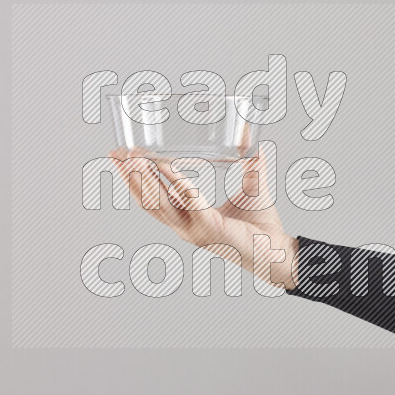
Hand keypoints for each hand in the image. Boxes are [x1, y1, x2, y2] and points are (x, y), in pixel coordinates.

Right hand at [108, 147, 298, 289]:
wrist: (279, 252)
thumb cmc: (263, 227)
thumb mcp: (252, 188)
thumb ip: (251, 165)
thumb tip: (256, 141)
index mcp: (189, 217)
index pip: (154, 197)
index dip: (136, 177)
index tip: (123, 156)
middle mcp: (186, 226)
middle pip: (148, 200)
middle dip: (129, 176)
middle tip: (116, 153)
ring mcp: (194, 230)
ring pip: (160, 202)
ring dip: (143, 178)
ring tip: (131, 157)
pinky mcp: (209, 229)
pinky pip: (189, 201)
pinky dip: (176, 183)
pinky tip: (166, 167)